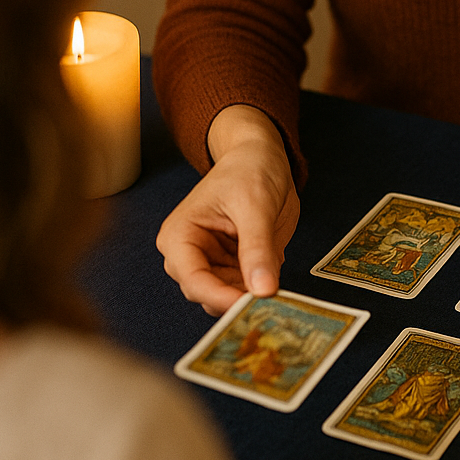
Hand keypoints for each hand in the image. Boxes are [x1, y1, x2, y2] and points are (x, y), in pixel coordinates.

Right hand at [155, 105, 299, 313]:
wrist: (261, 155)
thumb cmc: (248, 169)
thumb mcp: (255, 206)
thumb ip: (257, 247)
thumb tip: (263, 289)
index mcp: (179, 236)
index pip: (193, 279)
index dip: (220, 297)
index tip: (252, 303)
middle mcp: (190, 256)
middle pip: (208, 295)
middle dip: (238, 301)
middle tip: (271, 303)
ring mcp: (213, 263)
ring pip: (228, 299)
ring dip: (252, 300)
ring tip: (280, 296)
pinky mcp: (234, 267)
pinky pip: (245, 291)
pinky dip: (262, 292)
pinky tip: (279, 288)